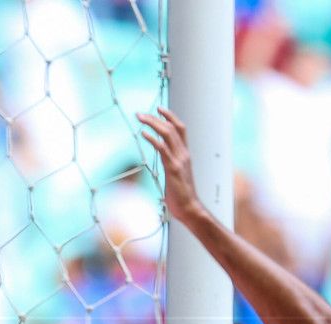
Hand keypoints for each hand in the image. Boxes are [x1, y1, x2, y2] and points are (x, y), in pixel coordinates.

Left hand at [137, 108, 204, 225]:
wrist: (189, 208)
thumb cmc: (181, 195)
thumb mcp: (176, 175)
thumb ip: (170, 163)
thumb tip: (163, 159)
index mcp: (185, 154)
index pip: (180, 129)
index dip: (170, 117)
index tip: (159, 108)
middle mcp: (183, 154)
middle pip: (172, 127)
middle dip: (156, 117)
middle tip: (140, 114)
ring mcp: (179, 160)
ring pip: (168, 134)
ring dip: (152, 123)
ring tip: (140, 118)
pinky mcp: (173, 168)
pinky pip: (163, 149)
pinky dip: (153, 139)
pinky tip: (144, 134)